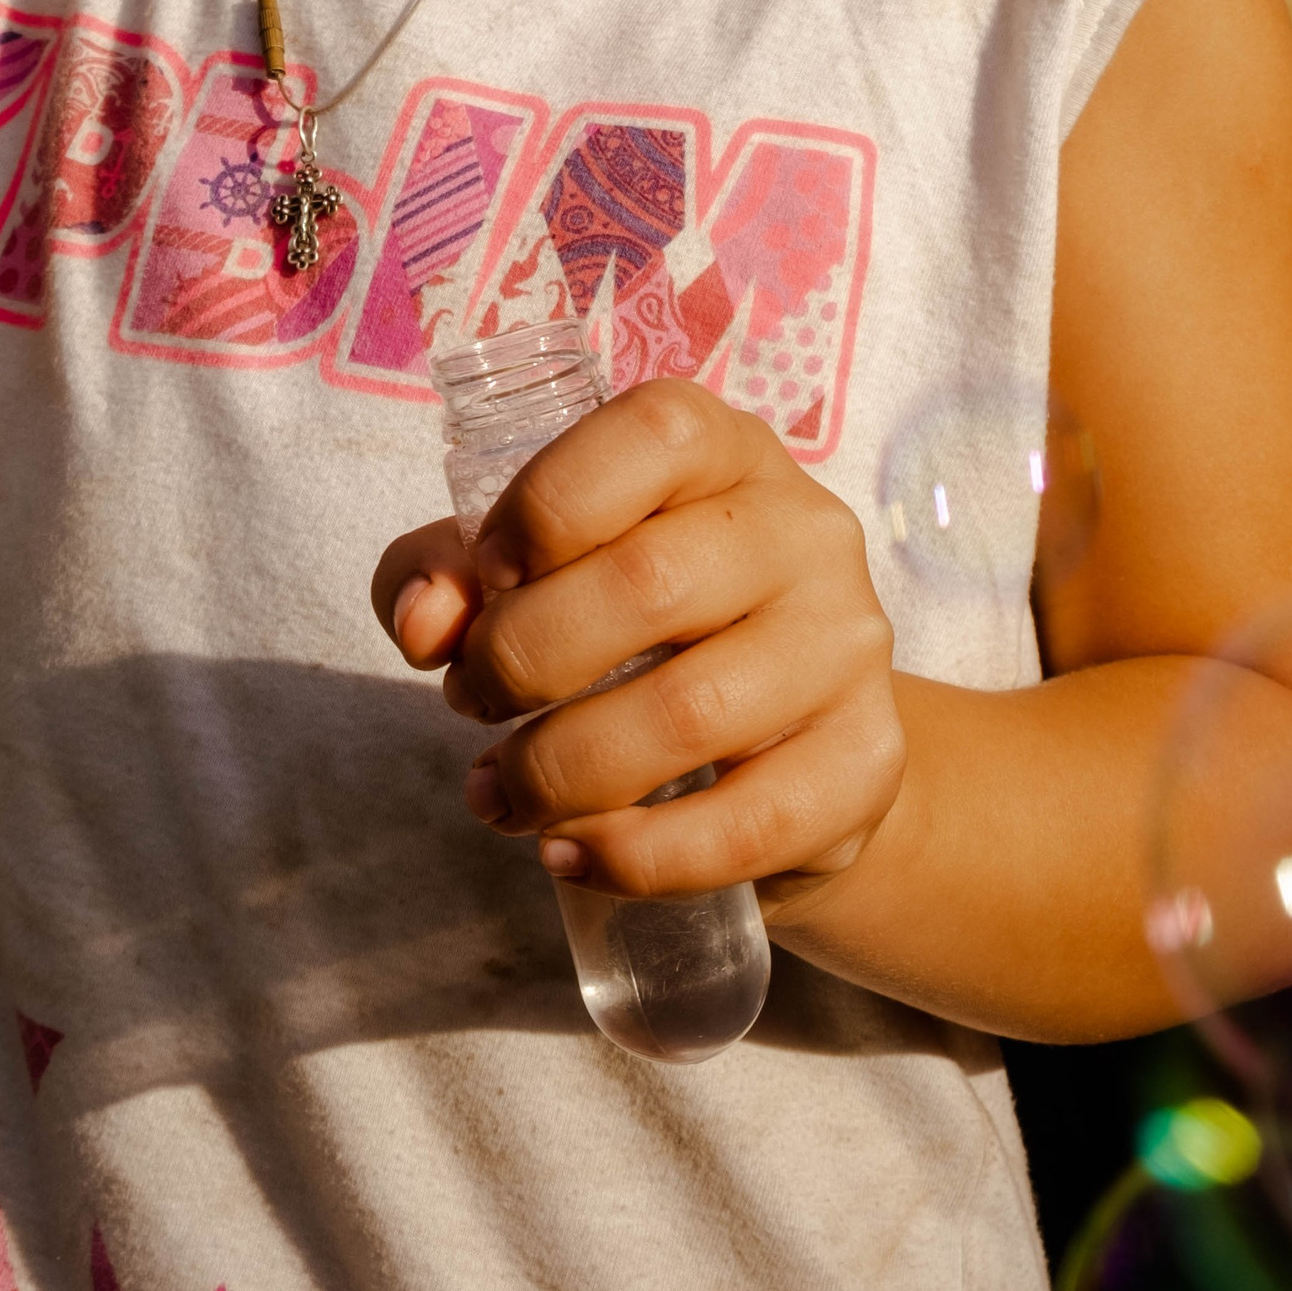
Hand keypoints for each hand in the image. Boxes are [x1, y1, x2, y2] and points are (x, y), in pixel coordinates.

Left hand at [371, 381, 905, 899]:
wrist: (790, 739)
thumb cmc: (636, 624)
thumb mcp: (538, 567)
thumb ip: (451, 570)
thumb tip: (424, 621)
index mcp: (724, 449)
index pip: (652, 434)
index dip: (545, 504)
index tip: (484, 577)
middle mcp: (804, 530)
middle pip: (650, 582)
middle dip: (522, 658)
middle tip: (472, 702)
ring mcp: (848, 646)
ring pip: (692, 714)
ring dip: (562, 770)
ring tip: (499, 792)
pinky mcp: (867, 762)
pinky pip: (748, 825)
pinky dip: (637, 856)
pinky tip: (570, 855)